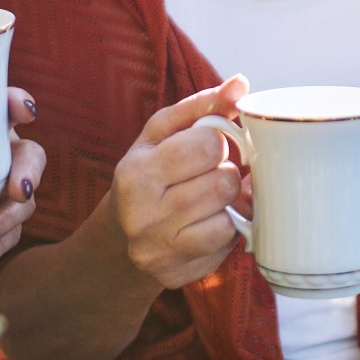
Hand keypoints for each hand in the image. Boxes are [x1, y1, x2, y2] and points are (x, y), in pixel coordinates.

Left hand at [0, 86, 44, 266]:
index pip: (11, 107)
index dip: (20, 104)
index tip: (22, 111)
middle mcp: (0, 156)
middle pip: (32, 157)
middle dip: (29, 172)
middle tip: (16, 188)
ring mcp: (1, 192)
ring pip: (25, 201)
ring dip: (10, 216)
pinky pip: (10, 236)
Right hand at [110, 77, 250, 290]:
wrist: (118, 238)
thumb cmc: (149, 173)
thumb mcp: (162, 134)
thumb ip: (201, 106)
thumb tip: (240, 83)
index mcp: (136, 173)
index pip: (209, 145)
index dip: (218, 142)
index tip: (208, 147)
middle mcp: (143, 216)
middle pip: (223, 183)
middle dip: (225, 174)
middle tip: (210, 175)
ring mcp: (160, 250)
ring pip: (229, 218)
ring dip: (228, 204)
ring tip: (210, 199)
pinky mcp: (177, 276)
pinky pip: (226, 247)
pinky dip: (226, 232)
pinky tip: (208, 223)